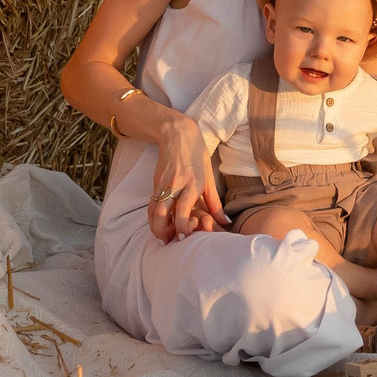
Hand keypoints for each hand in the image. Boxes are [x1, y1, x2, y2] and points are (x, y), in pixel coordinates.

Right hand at [145, 113, 227, 242]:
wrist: (178, 134)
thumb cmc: (197, 155)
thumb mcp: (209, 177)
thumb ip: (215, 203)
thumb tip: (225, 223)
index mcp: (193, 184)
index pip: (183, 210)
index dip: (182, 227)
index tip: (184, 238)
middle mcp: (177, 184)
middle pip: (162, 213)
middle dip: (162, 231)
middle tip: (168, 242)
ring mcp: (164, 183)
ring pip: (153, 210)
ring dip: (155, 226)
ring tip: (163, 236)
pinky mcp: (155, 182)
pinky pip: (151, 203)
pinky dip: (152, 217)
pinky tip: (159, 223)